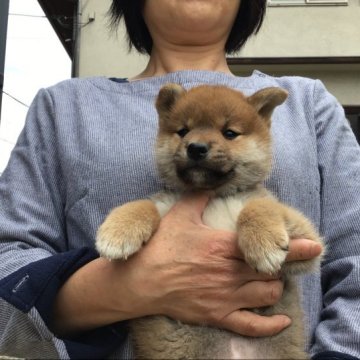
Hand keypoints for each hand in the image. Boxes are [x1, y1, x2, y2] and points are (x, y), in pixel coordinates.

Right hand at [115, 193, 321, 336]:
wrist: (141, 280)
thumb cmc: (160, 247)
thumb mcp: (179, 215)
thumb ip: (199, 197)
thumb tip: (211, 183)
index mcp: (222, 246)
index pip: (266, 247)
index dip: (292, 248)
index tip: (312, 247)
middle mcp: (229, 273)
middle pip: (271, 272)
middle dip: (282, 266)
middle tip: (280, 260)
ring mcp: (225, 297)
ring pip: (266, 295)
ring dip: (274, 286)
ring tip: (270, 278)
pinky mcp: (217, 315)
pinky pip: (251, 326)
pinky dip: (270, 324)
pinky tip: (280, 319)